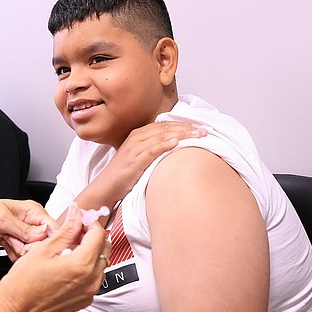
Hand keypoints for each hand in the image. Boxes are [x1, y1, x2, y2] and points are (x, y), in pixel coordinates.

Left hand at [0, 194, 56, 255]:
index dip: (45, 240)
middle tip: (12, 239)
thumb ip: (24, 229)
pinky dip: (13, 253)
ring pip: (32, 251)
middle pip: (43, 244)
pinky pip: (22, 254)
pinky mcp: (18, 242)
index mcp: (34, 212)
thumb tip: (44, 234)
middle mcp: (33, 223)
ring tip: (6, 238)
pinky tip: (5, 244)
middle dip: (27, 246)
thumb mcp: (3, 220)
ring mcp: (25, 233)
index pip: (53, 228)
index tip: (31, 244)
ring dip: (18, 249)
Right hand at [0, 205, 109, 311]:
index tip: (79, 219)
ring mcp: (89, 292)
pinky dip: (87, 267)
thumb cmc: (23, 282)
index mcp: (81, 265)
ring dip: (90, 251)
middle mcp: (90, 280)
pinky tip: (68, 264)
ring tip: (68, 248)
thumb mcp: (43, 249)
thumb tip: (76, 214)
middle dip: (91, 235)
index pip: (98, 234)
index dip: (89, 222)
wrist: (15, 309)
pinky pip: (94, 278)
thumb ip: (66, 230)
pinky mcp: (85, 300)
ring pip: (101, 263)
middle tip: (74, 231)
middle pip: (104, 248)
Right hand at [91, 121, 205, 205]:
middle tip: (205, 130)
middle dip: (187, 128)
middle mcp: (136, 138)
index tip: (200, 126)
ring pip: (161, 136)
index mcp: (138, 135)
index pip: (164, 125)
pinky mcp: (134, 160)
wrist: (106, 187)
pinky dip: (164, 145)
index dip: (183, 124)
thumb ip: (153, 149)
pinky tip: (176, 143)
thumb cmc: (123, 174)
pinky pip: (151, 150)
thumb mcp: (139, 157)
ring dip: (181, 134)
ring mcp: (134, 149)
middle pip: (165, 128)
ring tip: (198, 135)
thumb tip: (174, 148)